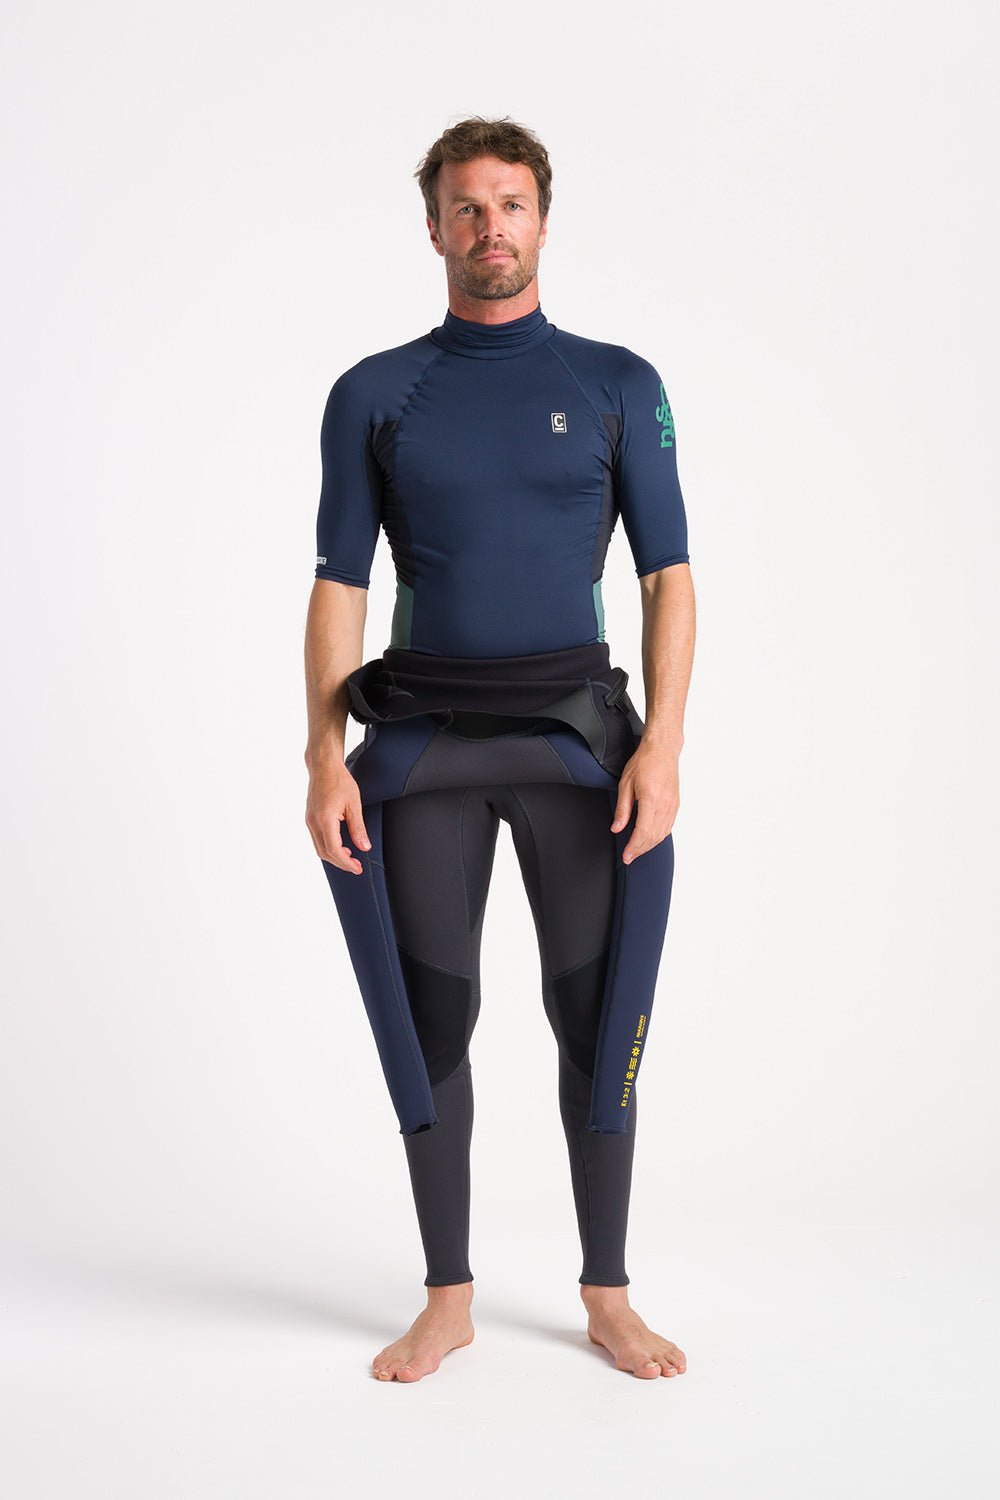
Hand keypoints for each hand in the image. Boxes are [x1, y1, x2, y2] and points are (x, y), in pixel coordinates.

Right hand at [305, 761, 370, 874]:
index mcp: (324, 819)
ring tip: (349, 857)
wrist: (323, 766)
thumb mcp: (354, 804)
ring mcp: (309, 820)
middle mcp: (313, 822)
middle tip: (356, 866)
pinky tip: (340, 845)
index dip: (346, 863)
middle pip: (325, 853)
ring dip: (334, 856)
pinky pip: (317, 839)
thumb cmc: (339, 780)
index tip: (357, 868)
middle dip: (341, 863)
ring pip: (319, 848)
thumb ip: (358, 828)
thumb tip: (364, 846)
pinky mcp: (309, 818)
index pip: (334, 850)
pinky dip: (328, 846)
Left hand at [611, 740, 679, 863]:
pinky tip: (650, 839)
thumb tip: (617, 827)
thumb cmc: (644, 762)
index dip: (634, 847)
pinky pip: (668, 826)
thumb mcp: (625, 784)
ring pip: (662, 834)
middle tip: (629, 856)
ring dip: (649, 845)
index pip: (642, 831)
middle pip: (653, 836)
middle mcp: (665, 804)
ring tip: (637, 850)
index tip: (627, 855)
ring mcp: (673, 805)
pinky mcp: (676, 804)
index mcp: (651, 798)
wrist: (662, 750)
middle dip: (640, 850)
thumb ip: (623, 809)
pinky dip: (659, 836)